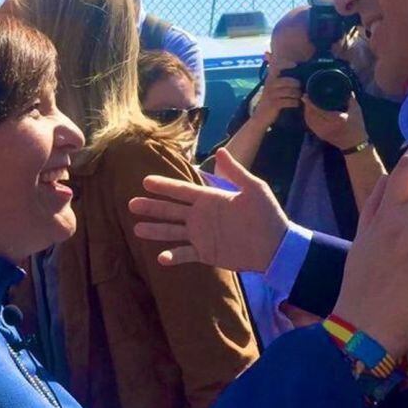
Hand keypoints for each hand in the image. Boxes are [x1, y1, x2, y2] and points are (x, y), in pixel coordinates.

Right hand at [129, 147, 288, 271]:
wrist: (276, 246)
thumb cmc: (267, 215)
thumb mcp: (254, 189)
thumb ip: (236, 172)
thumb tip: (221, 150)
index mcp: (211, 199)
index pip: (182, 191)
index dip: (164, 186)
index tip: (145, 181)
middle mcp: (202, 216)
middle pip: (171, 210)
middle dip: (152, 207)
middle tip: (131, 204)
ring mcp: (202, 236)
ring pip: (173, 231)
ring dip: (156, 230)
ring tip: (136, 228)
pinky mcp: (206, 253)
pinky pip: (185, 254)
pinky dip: (173, 256)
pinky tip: (160, 257)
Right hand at [250, 55, 300, 127]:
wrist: (261, 116)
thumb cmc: (270, 100)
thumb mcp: (271, 86)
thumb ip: (276, 75)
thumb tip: (276, 60)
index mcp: (270, 79)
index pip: (277, 67)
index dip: (286, 64)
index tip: (295, 65)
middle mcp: (269, 85)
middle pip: (287, 80)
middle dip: (297, 84)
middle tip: (301, 88)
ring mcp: (271, 95)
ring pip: (290, 91)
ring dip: (297, 94)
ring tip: (300, 96)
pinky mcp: (274, 104)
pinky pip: (288, 101)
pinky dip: (295, 102)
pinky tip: (297, 103)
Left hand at [303, 92, 367, 150]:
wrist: (354, 145)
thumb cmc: (357, 126)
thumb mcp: (356, 111)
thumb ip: (351, 99)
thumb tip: (347, 87)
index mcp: (336, 119)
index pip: (318, 110)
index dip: (310, 102)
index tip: (306, 94)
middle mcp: (327, 126)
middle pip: (311, 114)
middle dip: (307, 105)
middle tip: (306, 96)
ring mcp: (322, 132)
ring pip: (309, 120)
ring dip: (306, 111)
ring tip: (307, 103)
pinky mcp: (320, 135)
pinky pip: (310, 125)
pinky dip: (308, 117)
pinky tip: (309, 112)